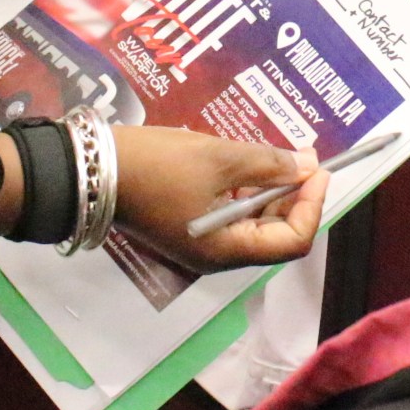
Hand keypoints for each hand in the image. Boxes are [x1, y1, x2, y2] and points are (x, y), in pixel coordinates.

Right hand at [110, 125, 326, 270]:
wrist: (90, 170)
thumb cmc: (158, 167)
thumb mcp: (218, 159)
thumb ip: (267, 164)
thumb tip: (307, 166)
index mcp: (227, 250)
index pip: (292, 242)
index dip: (312, 205)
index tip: (319, 168)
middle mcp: (217, 254)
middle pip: (274, 234)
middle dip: (294, 197)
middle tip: (302, 157)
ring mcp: (199, 240)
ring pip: (252, 222)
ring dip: (271, 191)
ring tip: (278, 155)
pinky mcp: (186, 223)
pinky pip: (228, 212)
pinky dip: (245, 190)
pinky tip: (247, 161)